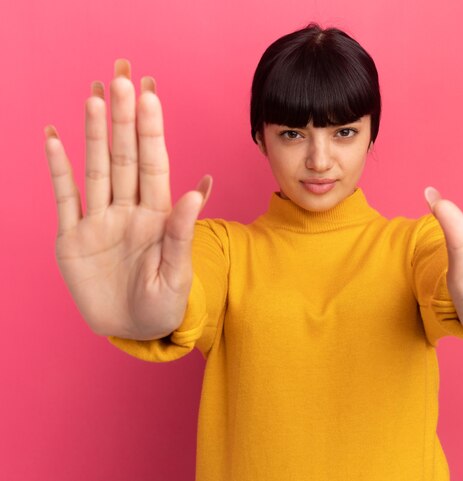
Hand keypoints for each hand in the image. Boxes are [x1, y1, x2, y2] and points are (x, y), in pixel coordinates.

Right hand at [45, 59, 211, 339]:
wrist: (135, 330)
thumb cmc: (164, 304)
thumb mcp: (178, 273)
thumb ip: (183, 232)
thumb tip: (200, 189)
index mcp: (158, 216)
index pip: (154, 164)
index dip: (151, 131)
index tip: (151, 96)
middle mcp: (128, 210)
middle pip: (124, 157)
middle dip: (123, 120)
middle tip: (122, 79)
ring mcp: (99, 221)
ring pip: (96, 169)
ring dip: (94, 135)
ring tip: (95, 98)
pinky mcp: (73, 239)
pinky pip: (65, 198)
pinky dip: (59, 169)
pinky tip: (55, 138)